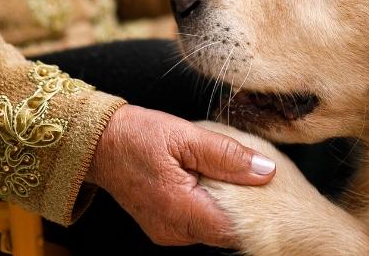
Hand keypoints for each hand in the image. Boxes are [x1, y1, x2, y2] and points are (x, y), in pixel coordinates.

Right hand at [86, 105, 276, 247]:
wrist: (98, 143)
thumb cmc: (137, 135)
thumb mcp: (186, 136)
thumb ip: (227, 155)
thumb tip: (265, 170)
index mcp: (179, 210)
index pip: (234, 229)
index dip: (258, 212)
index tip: (270, 190)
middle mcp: (174, 230)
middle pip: (225, 230)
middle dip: (244, 207)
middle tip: (253, 175)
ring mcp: (168, 232)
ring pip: (213, 227)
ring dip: (226, 205)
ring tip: (230, 174)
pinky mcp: (165, 227)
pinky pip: (198, 223)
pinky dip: (210, 205)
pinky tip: (211, 181)